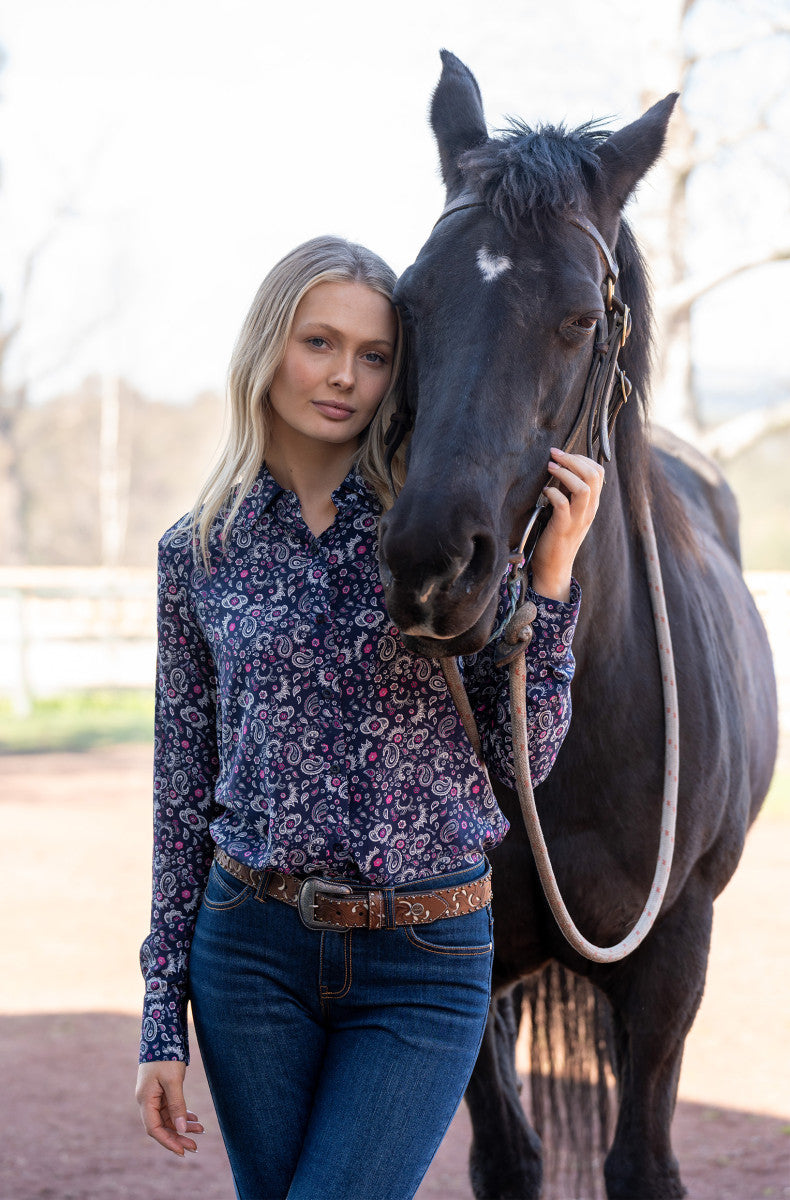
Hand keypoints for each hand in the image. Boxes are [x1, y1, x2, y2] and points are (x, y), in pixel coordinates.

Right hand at [135, 1060, 203, 1155]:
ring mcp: (153, 1096)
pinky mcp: (161, 1091)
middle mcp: (147, 1100)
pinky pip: (171, 1108)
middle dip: (178, 1137)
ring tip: (200, 1130)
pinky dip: (182, 1114)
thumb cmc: (166, 1055)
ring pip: (168, 1118)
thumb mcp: (173, 1080)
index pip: (154, 1129)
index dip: (168, 1141)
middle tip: (195, 1146)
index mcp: (145, 1100)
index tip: (182, 1151)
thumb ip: (177, 1105)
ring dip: (182, 1125)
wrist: (162, 1033)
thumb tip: (180, 1129)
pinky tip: (194, 1119)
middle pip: (161, 1126)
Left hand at [529, 448, 604, 601]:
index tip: (562, 454)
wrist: (554, 567)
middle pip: (594, 475)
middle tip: (554, 454)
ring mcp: (578, 519)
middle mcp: (589, 510)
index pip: (598, 472)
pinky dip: (553, 493)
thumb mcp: (568, 510)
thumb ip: (568, 491)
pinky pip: (563, 504)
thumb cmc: (556, 535)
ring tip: (550, 467)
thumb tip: (559, 467)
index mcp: (592, 504)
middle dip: (573, 459)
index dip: (581, 458)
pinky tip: (544, 492)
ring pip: (583, 488)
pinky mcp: (563, 528)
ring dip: (565, 473)